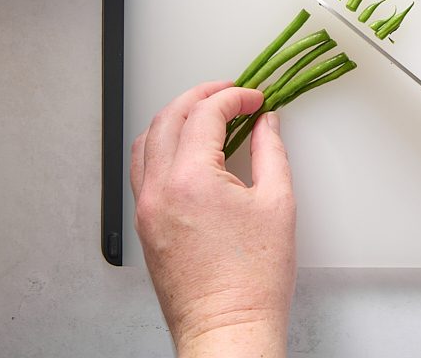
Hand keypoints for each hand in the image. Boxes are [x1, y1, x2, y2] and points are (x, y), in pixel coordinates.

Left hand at [130, 81, 295, 357]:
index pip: (206, 113)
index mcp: (192, 179)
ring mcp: (147, 207)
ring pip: (148, 140)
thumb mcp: (278, 202)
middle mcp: (160, 189)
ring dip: (176, 117)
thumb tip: (265, 123)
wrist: (228, 328)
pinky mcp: (146, 224)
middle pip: (169, 116)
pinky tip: (186, 149)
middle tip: (231, 93)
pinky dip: (162, 146)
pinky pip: (143, 169)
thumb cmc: (253, 280)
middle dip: (202, 96)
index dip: (234, 96)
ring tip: (206, 114)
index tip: (255, 99)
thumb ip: (270, 151)